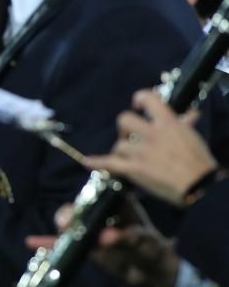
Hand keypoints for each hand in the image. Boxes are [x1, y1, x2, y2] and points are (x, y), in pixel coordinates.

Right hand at [26, 201, 179, 286]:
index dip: (86, 196)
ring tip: (61, 231)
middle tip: (67, 225)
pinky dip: (48, 243)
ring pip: (69, 223)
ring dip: (62, 226)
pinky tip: (31, 242)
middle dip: (69, 214)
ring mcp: (90, 230)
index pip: (97, 194)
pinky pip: (64, 244)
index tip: (83, 205)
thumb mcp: (148, 244)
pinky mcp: (84, 247)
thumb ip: (131, 239)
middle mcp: (99, 213)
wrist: (154, 272)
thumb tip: (109, 237)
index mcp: (116, 203)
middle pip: (78, 208)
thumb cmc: (155, 250)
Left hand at [84, 89, 216, 206]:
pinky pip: (110, 163)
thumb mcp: (194, 139)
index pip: (149, 99)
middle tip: (130, 137)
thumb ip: (186, 125)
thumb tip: (190, 115)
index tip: (138, 105)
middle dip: (125, 128)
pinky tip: (87, 161)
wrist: (197, 187)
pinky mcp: (133, 168)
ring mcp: (140, 151)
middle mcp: (151, 134)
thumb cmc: (200, 163)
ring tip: (129, 158)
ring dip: (121, 152)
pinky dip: (97, 162)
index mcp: (168, 123)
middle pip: (124, 119)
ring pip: (119, 145)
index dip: (140, 99)